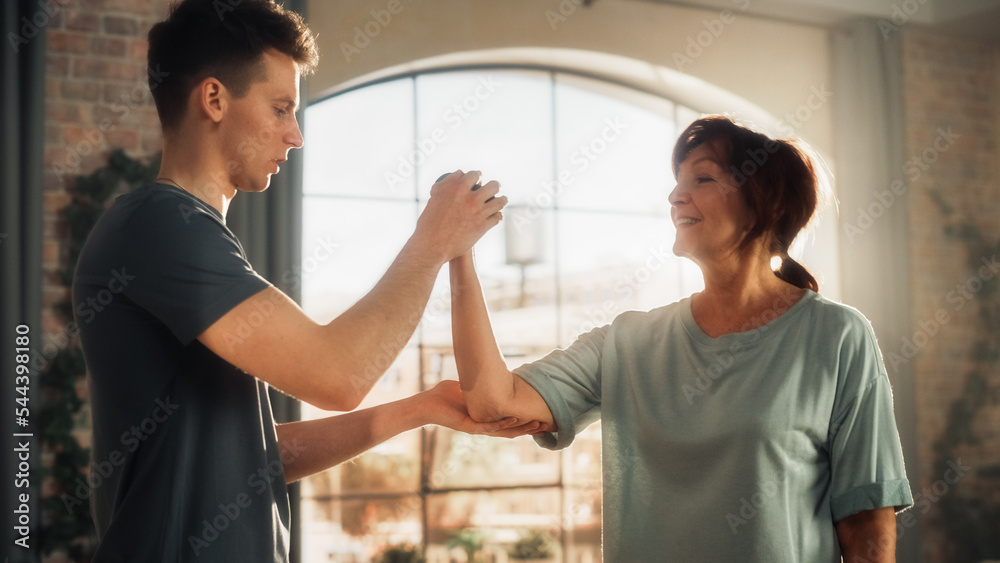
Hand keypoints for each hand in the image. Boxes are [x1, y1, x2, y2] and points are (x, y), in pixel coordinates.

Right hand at [413, 170, 507, 263]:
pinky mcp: (482, 226)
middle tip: (495, 188)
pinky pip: (497, 217)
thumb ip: (446, 185)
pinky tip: (495, 216)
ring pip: (500, 201)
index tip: (479, 179)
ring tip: (502, 200)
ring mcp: (478, 212)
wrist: (431, 244)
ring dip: (502, 200)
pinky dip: (497, 216)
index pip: (474, 175)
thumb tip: (457, 175)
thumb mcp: (434, 198)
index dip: (478, 176)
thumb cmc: (429, 222)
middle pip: (493, 185)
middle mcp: (469, 198)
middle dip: (495, 186)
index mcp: (456, 188)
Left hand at [416, 380, 542, 437]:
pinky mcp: (469, 427)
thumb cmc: (445, 395)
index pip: (509, 421)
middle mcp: (483, 425)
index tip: (540, 417)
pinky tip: (514, 419)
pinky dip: (502, 424)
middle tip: (546, 425)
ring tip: (536, 424)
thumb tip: (492, 370)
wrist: (427, 403)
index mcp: (485, 418)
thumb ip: (481, 383)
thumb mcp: (469, 387)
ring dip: (520, 428)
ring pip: (504, 431)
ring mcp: (477, 427)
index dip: (525, 421)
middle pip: (511, 430)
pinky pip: (489, 428)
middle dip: (529, 428)